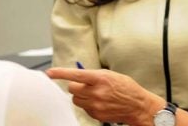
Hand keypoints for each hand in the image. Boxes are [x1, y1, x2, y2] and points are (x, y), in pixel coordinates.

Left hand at [46, 67, 164, 125]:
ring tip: (94, 94)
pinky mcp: (96, 115)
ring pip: (76, 99)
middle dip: (75, 86)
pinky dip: (88, 105)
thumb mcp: (111, 75)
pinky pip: (83, 108)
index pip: (75, 75)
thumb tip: (78, 75)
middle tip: (85, 86)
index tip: (49, 73)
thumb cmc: (126, 88)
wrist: (138, 105)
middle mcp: (96, 92)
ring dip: (81, 96)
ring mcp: (95, 105)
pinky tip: (99, 103)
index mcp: (100, 78)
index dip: (60, 74)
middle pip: (72, 89)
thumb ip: (93, 75)